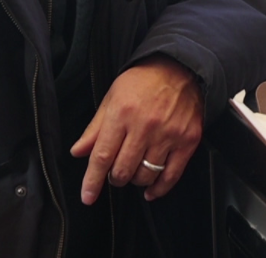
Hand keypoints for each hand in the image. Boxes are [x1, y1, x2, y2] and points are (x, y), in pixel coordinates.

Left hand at [70, 55, 203, 204]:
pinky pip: (171, 175)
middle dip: (115, 178)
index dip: (93, 180)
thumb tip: (78, 152)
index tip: (87, 197)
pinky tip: (150, 190)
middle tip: (116, 172)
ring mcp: (168, 134)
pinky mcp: (188, 140)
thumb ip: (95, 128)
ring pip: (145, 175)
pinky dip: (159, 188)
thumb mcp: (112, 97)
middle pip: (123, 170)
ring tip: (134, 171)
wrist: (180, 68)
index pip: (102, 156)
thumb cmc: (143, 81)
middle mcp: (145, 126)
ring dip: (135, 180)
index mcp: (122, 113)